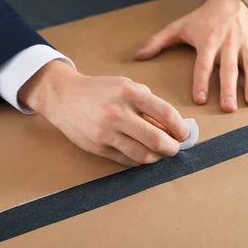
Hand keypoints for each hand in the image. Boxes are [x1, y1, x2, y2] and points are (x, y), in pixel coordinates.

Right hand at [18, 60, 189, 166]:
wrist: (63, 96)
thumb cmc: (99, 91)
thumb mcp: (126, 86)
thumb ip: (148, 104)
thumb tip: (171, 126)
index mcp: (129, 93)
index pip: (166, 113)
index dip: (180, 128)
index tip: (184, 134)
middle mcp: (118, 112)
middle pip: (157, 140)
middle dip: (172, 148)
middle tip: (174, 148)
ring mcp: (107, 132)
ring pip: (143, 155)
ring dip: (157, 158)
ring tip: (159, 153)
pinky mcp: (98, 147)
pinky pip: (126, 160)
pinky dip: (139, 160)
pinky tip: (141, 154)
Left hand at [135, 0, 247, 111]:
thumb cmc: (204, 17)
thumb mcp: (180, 26)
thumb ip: (158, 42)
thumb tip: (138, 56)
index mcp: (207, 41)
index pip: (203, 65)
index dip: (200, 81)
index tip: (199, 99)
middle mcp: (228, 43)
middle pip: (228, 68)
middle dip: (229, 88)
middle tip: (228, 108)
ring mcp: (246, 42)